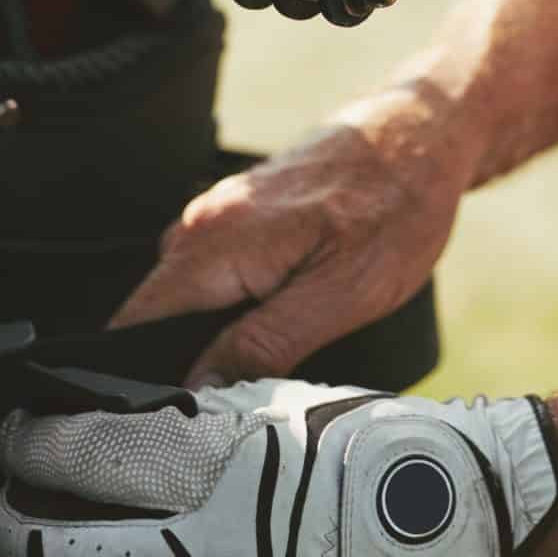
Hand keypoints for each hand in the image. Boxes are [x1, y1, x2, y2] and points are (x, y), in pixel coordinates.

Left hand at [0, 369, 557, 556]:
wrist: (463, 524)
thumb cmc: (373, 446)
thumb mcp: (278, 402)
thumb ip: (186, 421)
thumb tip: (98, 430)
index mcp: (213, 463)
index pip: (77, 453)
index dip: (27, 443)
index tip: (16, 438)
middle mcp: (205, 549)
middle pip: (49, 556)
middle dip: (6, 530)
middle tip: (4, 514)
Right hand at [111, 78, 471, 383]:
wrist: (425, 132)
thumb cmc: (398, 205)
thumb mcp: (341, 295)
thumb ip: (263, 345)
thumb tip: (198, 390)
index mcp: (213, 243)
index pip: (132, 328)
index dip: (140, 382)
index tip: (167, 424)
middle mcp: (201, 223)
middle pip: (154, 321)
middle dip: (180, 369)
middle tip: (233, 407)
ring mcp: (219, 216)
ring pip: (185, 303)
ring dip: (211, 342)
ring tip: (264, 367)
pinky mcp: (241, 218)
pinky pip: (213, 279)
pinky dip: (232, 311)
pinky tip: (276, 324)